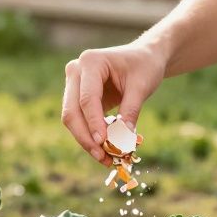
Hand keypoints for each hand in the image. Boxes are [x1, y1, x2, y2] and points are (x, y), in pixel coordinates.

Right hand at [62, 42, 165, 163]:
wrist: (144, 58)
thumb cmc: (145, 66)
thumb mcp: (142, 86)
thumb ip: (130, 111)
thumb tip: (122, 141)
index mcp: (90, 62)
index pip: (87, 98)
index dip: (94, 123)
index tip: (103, 143)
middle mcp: (75, 71)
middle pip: (72, 111)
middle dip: (85, 137)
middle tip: (102, 157)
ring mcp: (73, 84)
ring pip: (72, 119)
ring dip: (86, 141)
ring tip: (106, 159)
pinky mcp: (77, 98)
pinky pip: (79, 121)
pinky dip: (90, 137)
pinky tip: (104, 151)